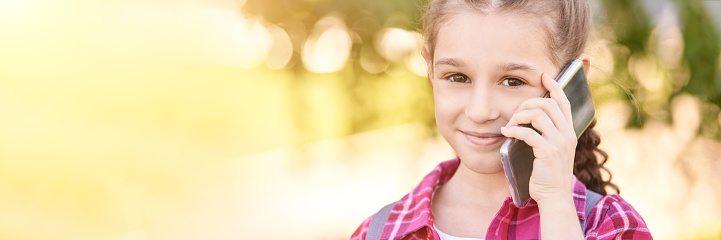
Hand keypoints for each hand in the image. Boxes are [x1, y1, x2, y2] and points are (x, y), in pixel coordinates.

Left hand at [500, 73, 576, 204]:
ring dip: (519, 116)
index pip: (564, 102)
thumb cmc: (548, 175)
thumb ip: (546, 135)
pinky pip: (528, 132)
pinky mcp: (548, 152)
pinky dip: (514, 130)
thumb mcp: (552, 151)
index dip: (554, 87)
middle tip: (514, 114)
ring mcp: (560, 143)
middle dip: (527, 104)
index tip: (543, 76)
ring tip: (509, 125)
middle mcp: (568, 134)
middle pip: (548, 104)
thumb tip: (528, 119)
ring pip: (538, 114)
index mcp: (570, 132)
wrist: (554, 197)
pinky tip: (506, 134)